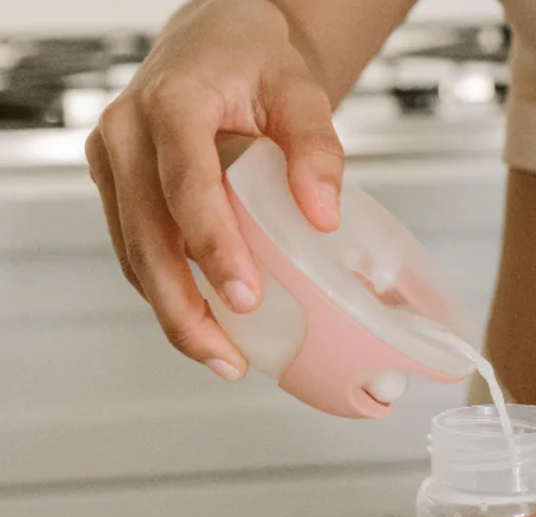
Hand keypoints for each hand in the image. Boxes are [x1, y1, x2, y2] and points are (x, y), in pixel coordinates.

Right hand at [85, 0, 343, 379]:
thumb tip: (324, 215)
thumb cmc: (254, 62)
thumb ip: (316, 146)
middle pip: (146, 236)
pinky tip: (205, 326)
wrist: (214, 42)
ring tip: (223, 359)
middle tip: (229, 357)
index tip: (244, 296)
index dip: (212, 246)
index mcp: (171, 104)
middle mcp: (127, 134)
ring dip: (173, 312)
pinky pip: (136, 249)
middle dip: (184, 306)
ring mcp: (114, 161)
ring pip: (133, 253)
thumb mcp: (300, 90)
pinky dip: (167, 292)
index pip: (185, 185)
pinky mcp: (118, 185)